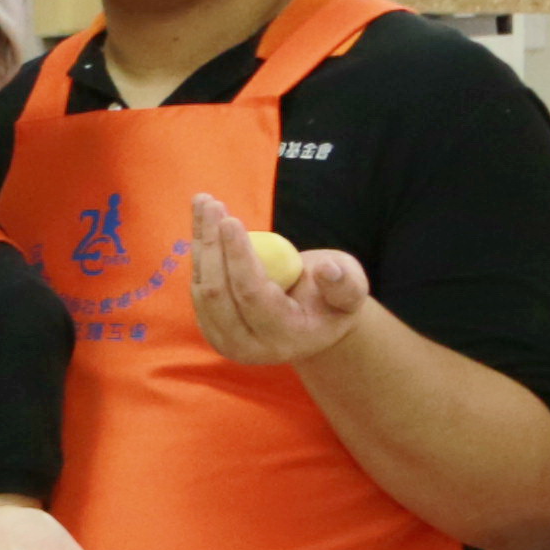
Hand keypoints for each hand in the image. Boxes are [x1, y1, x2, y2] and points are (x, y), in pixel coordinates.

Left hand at [183, 195, 370, 369]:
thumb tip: (325, 269)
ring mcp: (225, 340)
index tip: (231, 221)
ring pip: (201, 287)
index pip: (252, 295)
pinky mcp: (210, 326)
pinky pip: (198, 284)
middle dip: (212, 245)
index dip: (238, 257)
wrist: (309, 321)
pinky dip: (199, 249)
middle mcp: (249, 347)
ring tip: (205, 202)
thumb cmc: (333, 299)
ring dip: (201, 242)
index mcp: (286, 338)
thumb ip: (345, 284)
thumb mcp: (351, 292)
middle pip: (217, 294)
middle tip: (212, 204)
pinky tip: (202, 218)